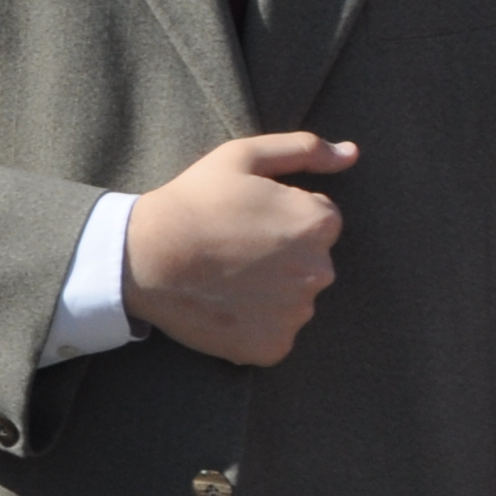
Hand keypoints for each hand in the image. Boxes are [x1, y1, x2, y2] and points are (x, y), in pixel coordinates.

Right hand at [121, 133, 355, 365]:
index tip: (245, 218)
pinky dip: (256, 322)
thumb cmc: (194, 201)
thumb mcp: (242, 157)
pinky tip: (226, 303)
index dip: (280, 215)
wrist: (144, 256)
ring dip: (270, 289)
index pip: (318, 220)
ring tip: (225, 275)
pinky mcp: (274, 346)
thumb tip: (351, 153)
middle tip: (234, 246)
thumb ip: (304, 149)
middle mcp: (319, 271)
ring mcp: (297, 313)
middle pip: (309, 261)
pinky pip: (275, 332)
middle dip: (282, 254)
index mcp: (318, 223)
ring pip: (293, 298)